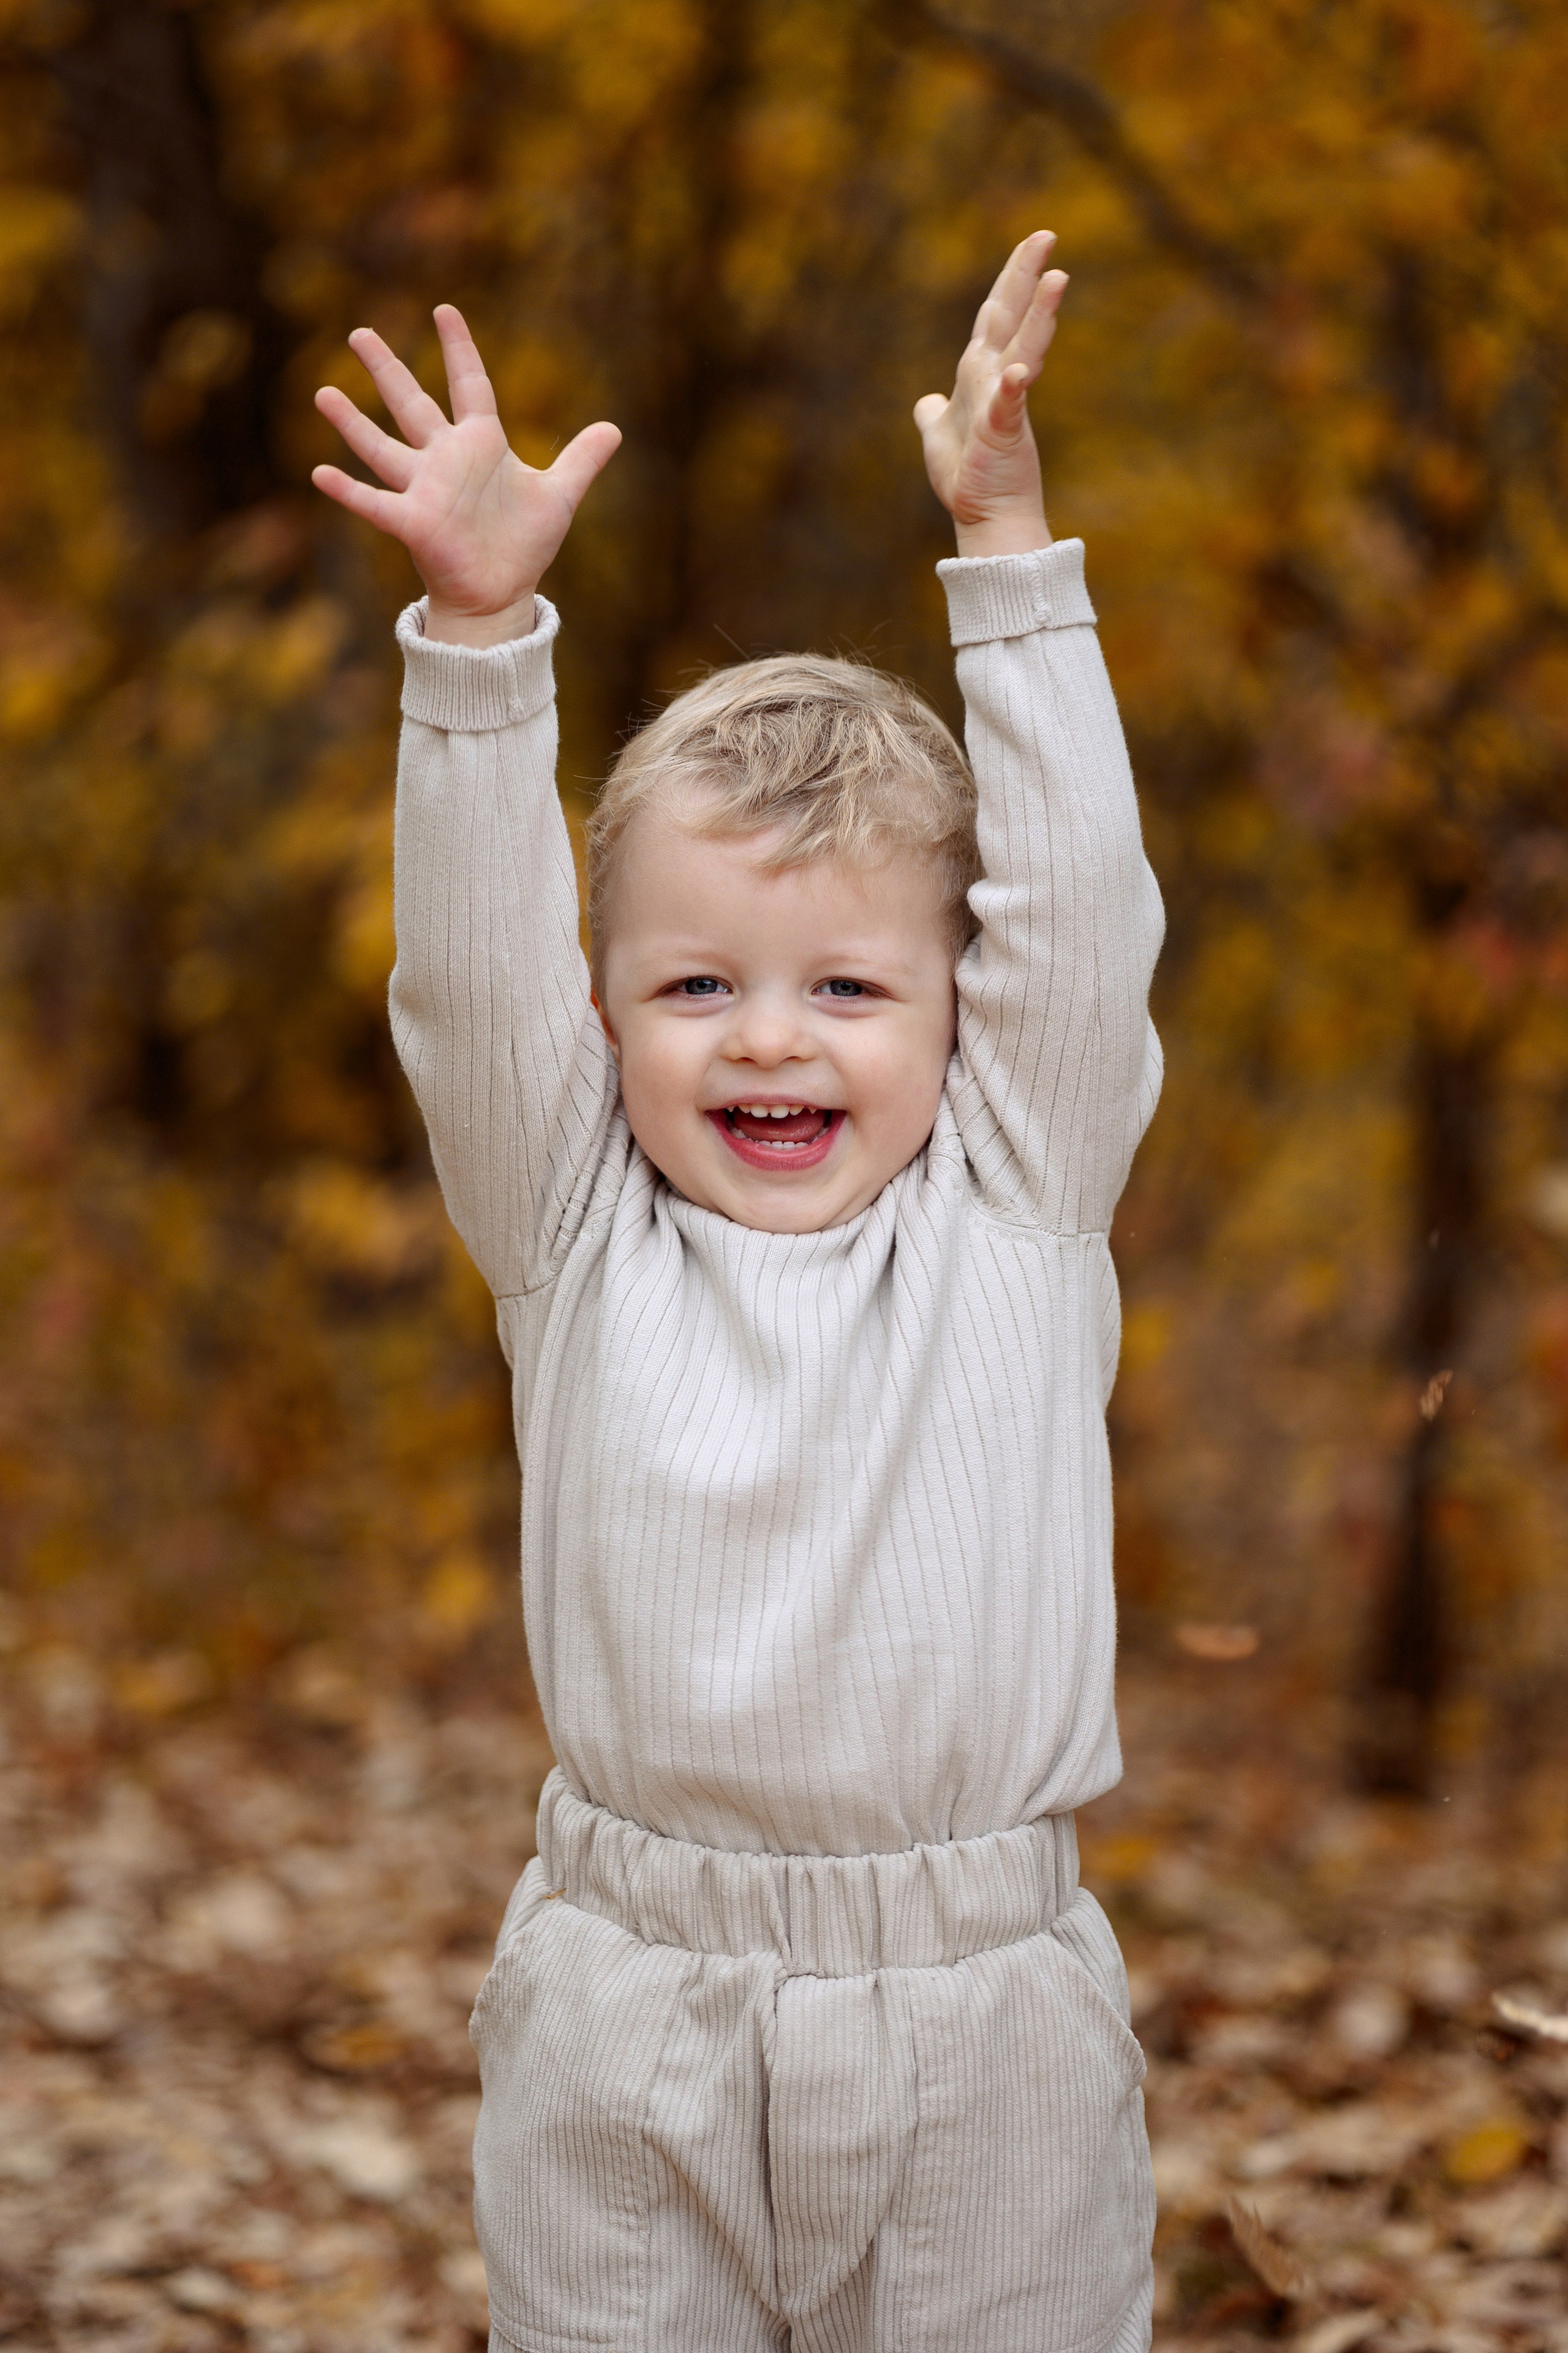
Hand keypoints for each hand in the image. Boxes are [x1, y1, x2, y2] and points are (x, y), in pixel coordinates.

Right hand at [312, 307, 620, 645]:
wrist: (502, 593)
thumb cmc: (523, 544)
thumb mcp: (559, 496)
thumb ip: (581, 460)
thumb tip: (614, 429)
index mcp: (480, 444)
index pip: (469, 384)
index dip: (460, 349)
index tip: (445, 310)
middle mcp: (445, 460)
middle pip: (412, 404)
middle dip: (387, 369)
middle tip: (360, 332)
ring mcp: (425, 490)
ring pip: (382, 447)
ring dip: (352, 423)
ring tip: (322, 392)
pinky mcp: (414, 524)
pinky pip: (374, 503)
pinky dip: (347, 491)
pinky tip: (319, 473)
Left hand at [913, 232, 1065, 558]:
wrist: (983, 514)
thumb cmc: (967, 477)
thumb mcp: (938, 435)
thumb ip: (932, 412)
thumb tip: (924, 402)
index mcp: (979, 372)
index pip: (996, 314)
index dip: (1011, 278)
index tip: (1033, 243)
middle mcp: (994, 377)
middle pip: (1010, 316)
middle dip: (1026, 276)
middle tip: (1047, 235)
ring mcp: (1001, 401)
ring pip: (1023, 349)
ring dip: (1039, 315)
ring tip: (1058, 279)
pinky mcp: (1001, 430)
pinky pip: (1007, 404)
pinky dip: (1012, 388)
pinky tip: (1020, 373)